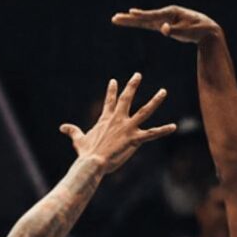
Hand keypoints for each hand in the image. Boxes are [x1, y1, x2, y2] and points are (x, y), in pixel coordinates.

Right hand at [59, 73, 175, 173]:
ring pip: (144, 111)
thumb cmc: (86, 153)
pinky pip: (152, 134)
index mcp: (105, 119)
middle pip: (127, 98)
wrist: (92, 162)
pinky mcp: (135, 139)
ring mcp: (127, 128)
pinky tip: (173, 127)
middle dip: (132, 86)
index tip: (114, 81)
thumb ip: (73, 132)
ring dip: (155, 101)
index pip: (110, 101)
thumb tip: (62, 127)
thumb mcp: (78, 140)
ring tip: (163, 92)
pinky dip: (163, 130)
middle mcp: (118, 119)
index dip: (112, 91)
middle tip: (138, 75)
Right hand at [112, 5, 220, 44]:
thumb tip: (162, 29)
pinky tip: (132, 19)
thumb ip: (175, 30)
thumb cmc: (198, 29)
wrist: (206, 29)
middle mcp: (165, 14)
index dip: (142, 16)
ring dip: (131, 20)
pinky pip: (149, 23)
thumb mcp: (188, 31)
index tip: (131, 13)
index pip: (153, 15)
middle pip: (144, 17)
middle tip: (115, 18)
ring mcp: (164, 19)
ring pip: (144, 20)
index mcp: (171, 13)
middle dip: (130, 19)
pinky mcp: (164, 24)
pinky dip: (140, 22)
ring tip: (117, 19)